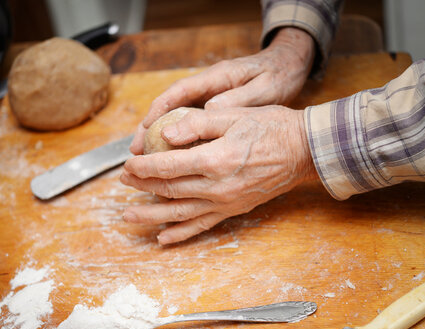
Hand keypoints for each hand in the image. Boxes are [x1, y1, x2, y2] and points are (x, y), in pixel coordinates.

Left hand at [120, 106, 318, 244]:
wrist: (303, 151)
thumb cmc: (271, 128)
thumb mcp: (234, 115)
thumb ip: (197, 124)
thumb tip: (165, 135)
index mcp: (215, 159)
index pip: (168, 166)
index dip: (144, 166)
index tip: (128, 164)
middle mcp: (217, 186)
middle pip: (169, 190)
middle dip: (143, 186)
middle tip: (124, 182)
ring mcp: (226, 202)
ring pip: (180, 213)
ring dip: (152, 215)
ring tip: (129, 217)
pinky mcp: (234, 209)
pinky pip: (203, 226)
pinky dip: (181, 234)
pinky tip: (164, 239)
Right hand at [129, 27, 315, 154]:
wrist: (290, 69)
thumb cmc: (278, 75)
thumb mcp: (263, 87)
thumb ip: (237, 97)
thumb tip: (210, 108)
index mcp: (216, 77)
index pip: (178, 92)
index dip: (158, 111)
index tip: (145, 130)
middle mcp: (208, 88)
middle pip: (170, 109)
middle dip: (150, 130)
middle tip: (135, 153)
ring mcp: (210, 99)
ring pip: (178, 121)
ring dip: (161, 141)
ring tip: (146, 164)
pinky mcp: (216, 111)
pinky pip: (192, 128)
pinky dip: (179, 144)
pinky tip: (173, 163)